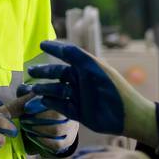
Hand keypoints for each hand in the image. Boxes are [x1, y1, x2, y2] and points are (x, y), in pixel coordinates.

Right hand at [18, 40, 157, 144]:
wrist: (127, 114)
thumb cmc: (112, 86)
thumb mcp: (93, 67)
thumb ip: (75, 55)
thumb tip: (57, 45)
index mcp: (85, 67)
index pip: (66, 55)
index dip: (54, 49)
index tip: (41, 44)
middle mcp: (80, 81)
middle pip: (57, 74)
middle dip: (43, 72)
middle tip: (30, 71)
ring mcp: (79, 97)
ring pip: (56, 90)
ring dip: (44, 89)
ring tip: (33, 89)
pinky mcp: (79, 113)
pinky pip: (61, 106)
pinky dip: (52, 103)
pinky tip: (44, 101)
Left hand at [18, 96, 78, 155]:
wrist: (47, 124)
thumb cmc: (38, 106)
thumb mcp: (33, 96)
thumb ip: (28, 92)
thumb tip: (23, 90)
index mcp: (65, 97)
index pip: (56, 99)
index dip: (40, 104)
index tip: (26, 108)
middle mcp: (72, 112)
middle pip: (57, 115)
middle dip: (37, 117)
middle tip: (23, 118)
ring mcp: (72, 127)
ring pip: (56, 130)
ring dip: (37, 129)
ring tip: (25, 125)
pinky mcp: (68, 141)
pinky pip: (56, 143)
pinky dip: (41, 140)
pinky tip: (30, 134)